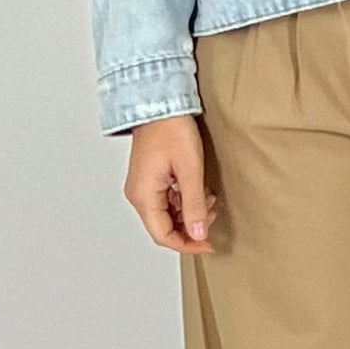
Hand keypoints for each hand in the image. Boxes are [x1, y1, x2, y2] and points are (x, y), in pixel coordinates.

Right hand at [124, 114, 216, 252]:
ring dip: (189, 212)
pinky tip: (198, 190)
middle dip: (191, 225)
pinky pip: (166, 201)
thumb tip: (198, 234)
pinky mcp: (150, 179)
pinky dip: (184, 201)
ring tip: (207, 197)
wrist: (161, 103)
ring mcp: (143, 186)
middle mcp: (139, 194)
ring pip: (167, 214)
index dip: (187, 244)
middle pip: (164, 227)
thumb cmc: (171, 129)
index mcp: (143, 196)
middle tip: (210, 212)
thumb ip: (194, 205)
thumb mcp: (190, 170)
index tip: (207, 243)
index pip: (162, 235)